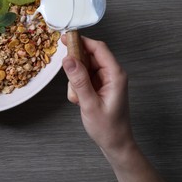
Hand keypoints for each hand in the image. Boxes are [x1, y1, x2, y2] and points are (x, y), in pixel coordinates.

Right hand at [61, 35, 133, 154]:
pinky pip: (84, 78)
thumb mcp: (89, 104)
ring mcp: (105, 80)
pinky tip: (79, 101)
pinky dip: (78, 87)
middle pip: (90, 56)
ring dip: (76, 80)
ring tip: (78, 98)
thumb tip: (68, 59)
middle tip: (66, 72)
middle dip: (76, 64)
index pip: (98, 48)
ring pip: (84, 68)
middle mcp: (111, 74)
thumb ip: (79, 80)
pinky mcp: (99, 86)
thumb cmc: (107, 127)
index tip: (66, 38)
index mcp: (115, 74)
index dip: (82, 41)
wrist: (115, 143)